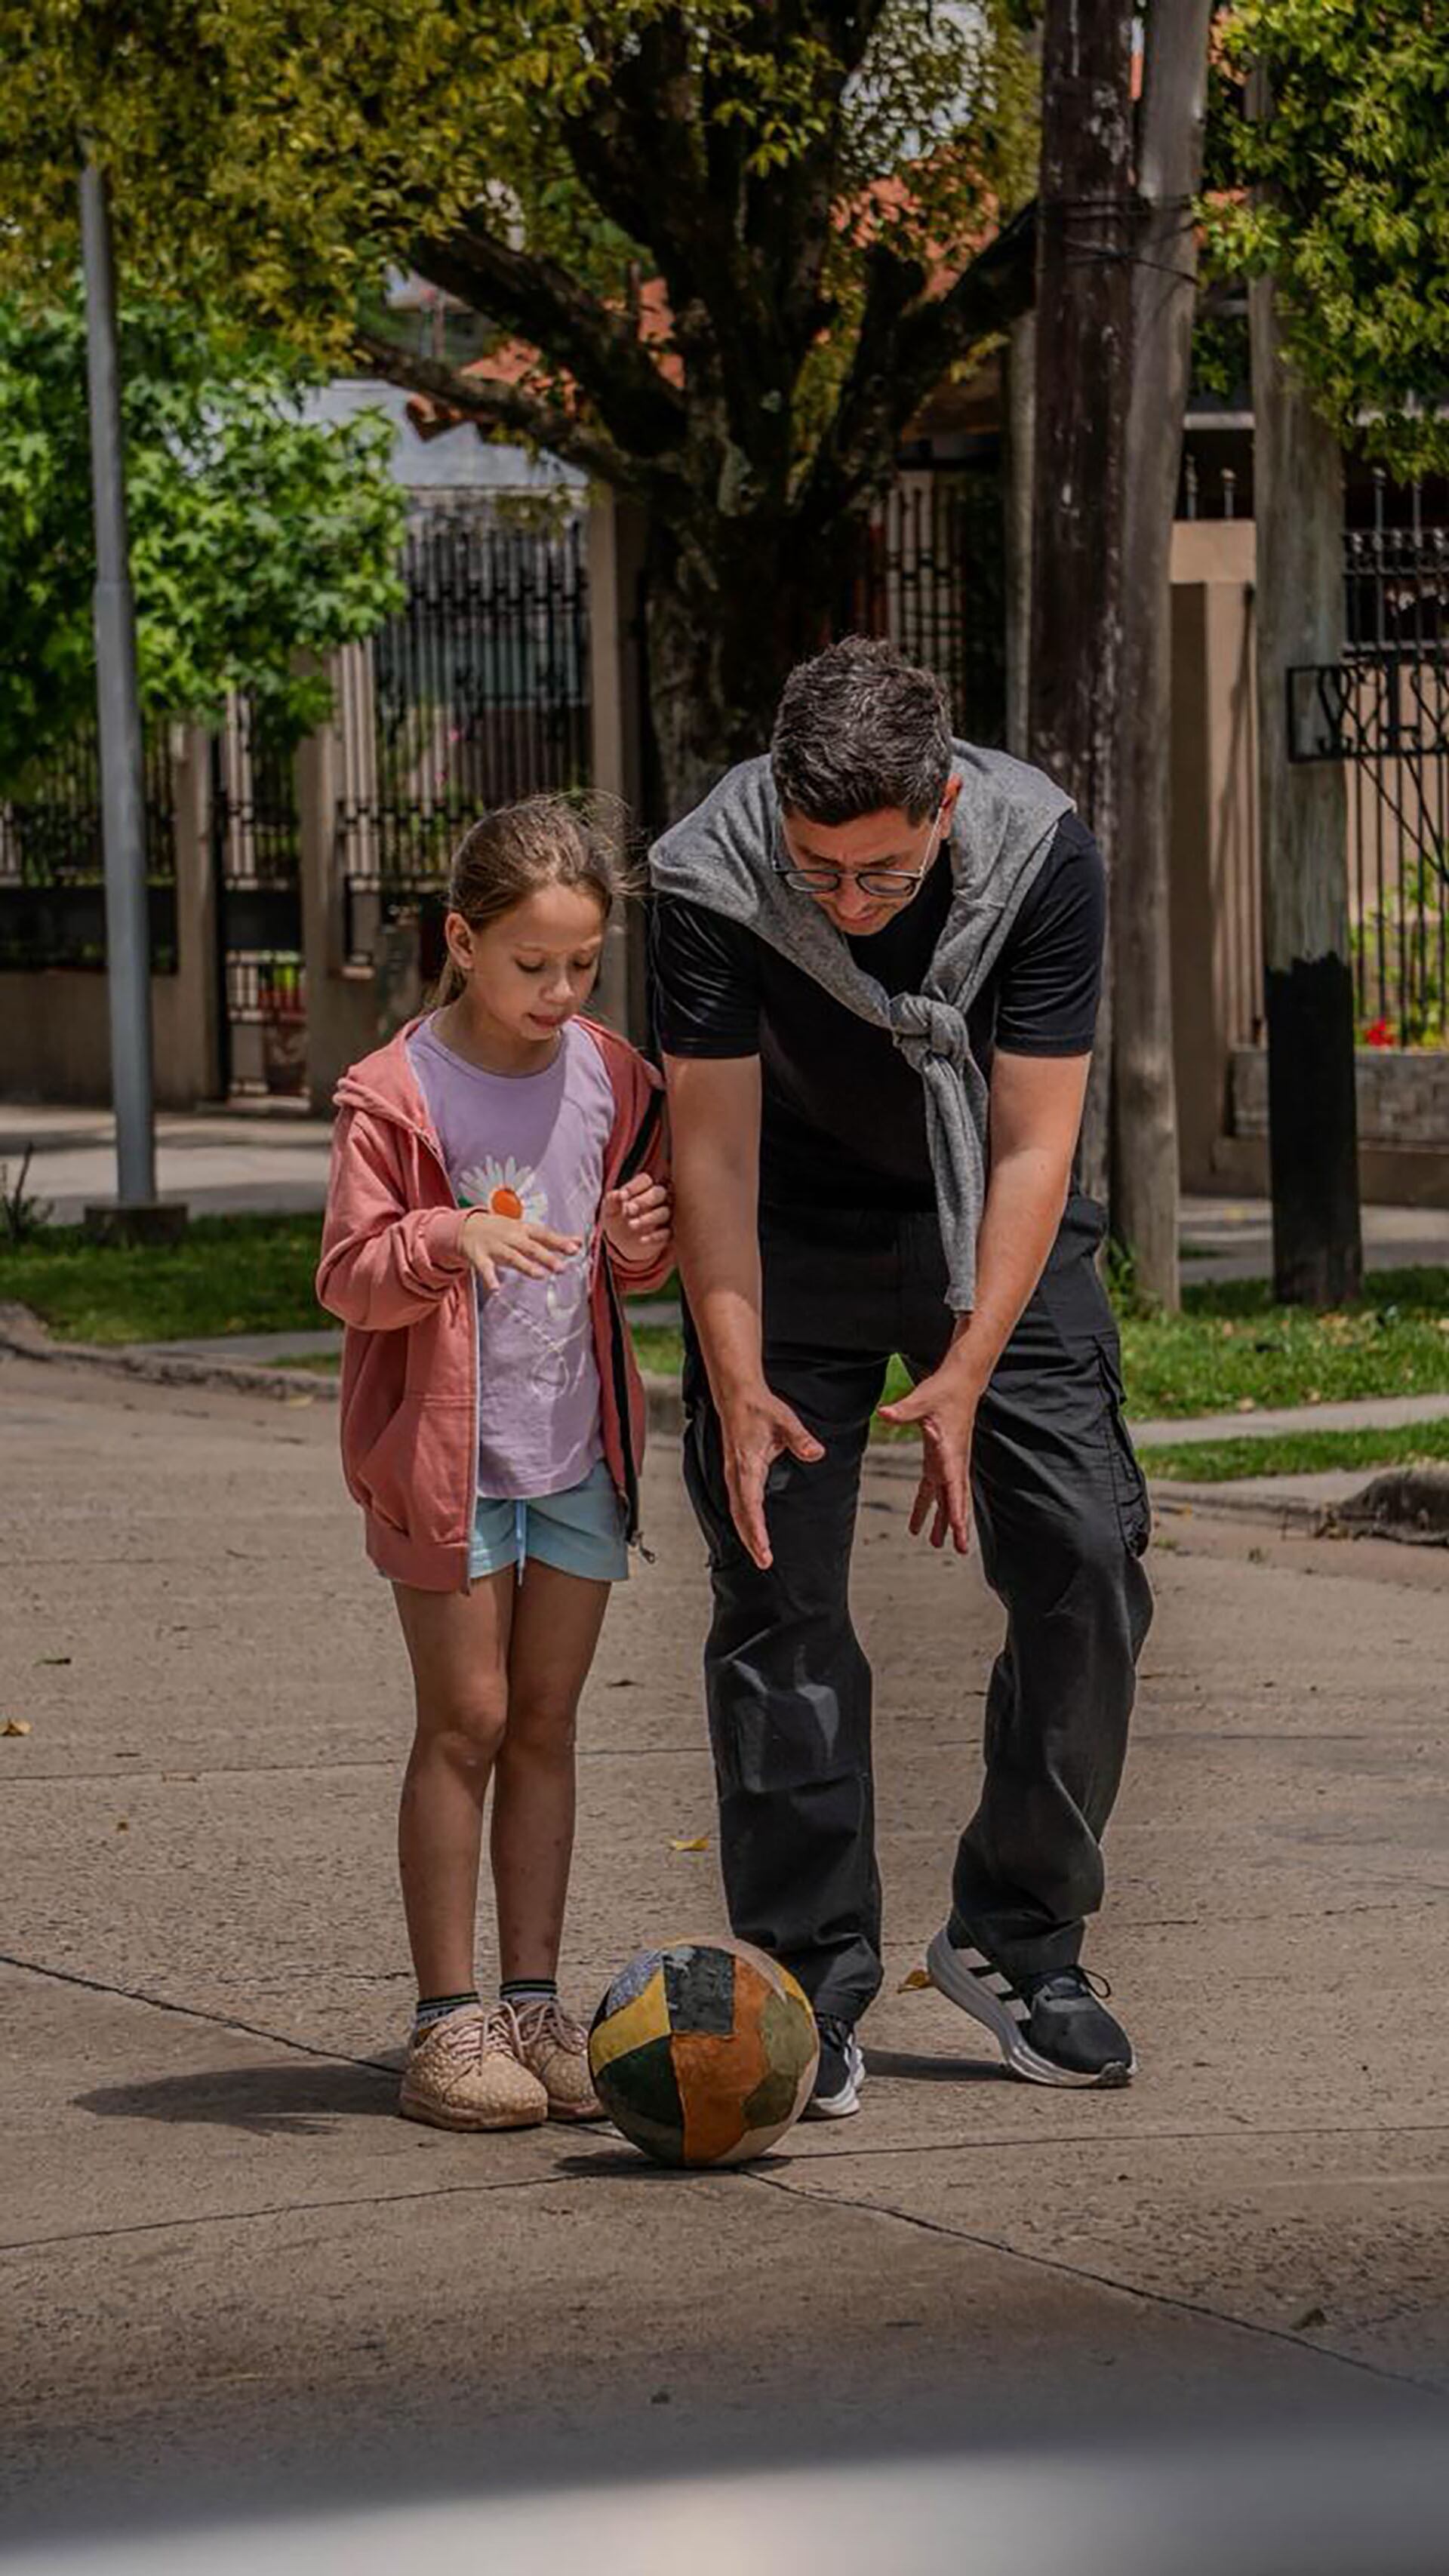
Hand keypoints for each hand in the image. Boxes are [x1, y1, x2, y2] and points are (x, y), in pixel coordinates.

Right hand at [460, 1207, 580, 1295]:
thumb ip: (553, 1239)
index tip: (575, 1248)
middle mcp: (511, 1237)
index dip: (560, 1242)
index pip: (544, 1235)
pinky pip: (485, 1268)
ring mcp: (495, 1247)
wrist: (468, 1226)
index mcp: (524, 1230)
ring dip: (526, 1266)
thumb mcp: (527, 1230)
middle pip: (531, 1247)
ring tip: (540, 1275)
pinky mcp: (480, 1257)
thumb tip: (579, 1242)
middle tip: (561, 1268)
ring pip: (512, 1257)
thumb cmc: (503, 1230)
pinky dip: (490, 1279)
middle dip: (546, 1257)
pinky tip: (496, 1289)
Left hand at [602, 1171, 671, 1263]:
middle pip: (659, 1192)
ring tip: (631, 1225)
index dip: (633, 1187)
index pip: (645, 1180)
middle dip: (644, 1200)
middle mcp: (657, 1200)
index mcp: (643, 1189)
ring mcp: (664, 1216)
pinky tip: (642, 1240)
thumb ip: (611, 1201)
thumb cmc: (617, 1221)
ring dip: (648, 1218)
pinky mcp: (667, 1234)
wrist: (623, 1245)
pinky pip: (667, 1233)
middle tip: (629, 1209)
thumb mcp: (609, 1211)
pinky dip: (655, 1236)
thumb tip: (617, 1194)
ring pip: (664, 1212)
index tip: (621, 1196)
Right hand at [717, 1380, 823, 1570]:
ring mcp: (733, 1475)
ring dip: (747, 1533)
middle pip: (740, 1515)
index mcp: (746, 1466)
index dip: (757, 1530)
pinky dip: (744, 1520)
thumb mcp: (785, 1421)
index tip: (765, 1550)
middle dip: (751, 1540)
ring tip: (760, 1554)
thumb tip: (816, 1454)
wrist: (737, 1396)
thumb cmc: (760, 1408)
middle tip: (764, 1562)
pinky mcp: (735, 1473)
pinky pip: (738, 1503)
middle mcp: (736, 1474)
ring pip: (737, 1511)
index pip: (751, 1505)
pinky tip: (753, 1531)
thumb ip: (800, 1439)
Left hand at [877, 1361, 978, 1553]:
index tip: (960, 1530)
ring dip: (943, 1520)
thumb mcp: (923, 1398)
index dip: (957, 1510)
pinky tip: (924, 1523)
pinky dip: (933, 1507)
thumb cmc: (944, 1390)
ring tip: (935, 1543)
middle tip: (960, 1550)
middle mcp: (953, 1461)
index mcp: (951, 1451)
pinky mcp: (941, 1458)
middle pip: (956, 1499)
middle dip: (958, 1525)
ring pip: (947, 1498)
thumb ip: (903, 1410)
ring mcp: (948, 1462)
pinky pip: (937, 1489)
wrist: (961, 1381)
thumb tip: (883, 1413)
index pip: (955, 1486)